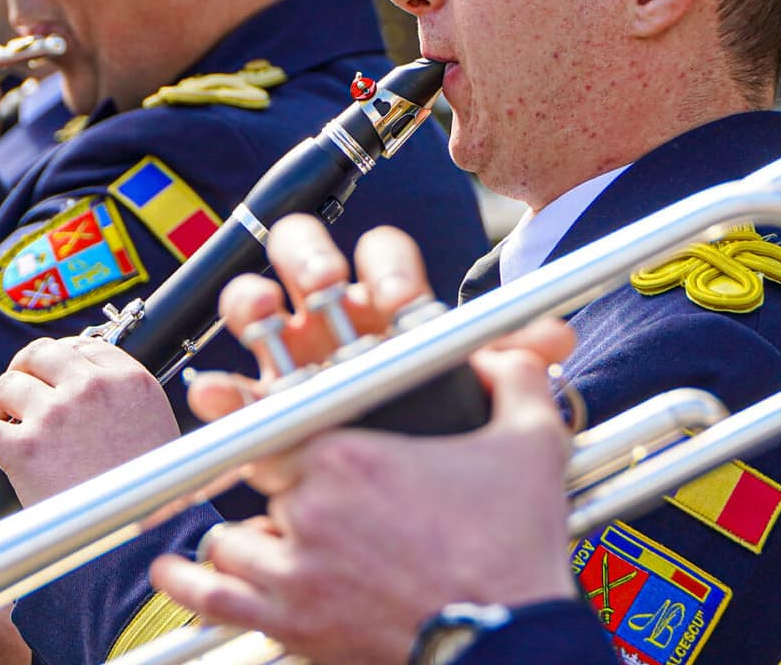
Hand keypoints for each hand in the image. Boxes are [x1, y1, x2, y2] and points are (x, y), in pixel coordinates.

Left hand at [0, 337, 179, 505]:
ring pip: (5, 385)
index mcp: (130, 381)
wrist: (141, 541)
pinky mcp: (25, 448)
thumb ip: (127, 404)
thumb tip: (94, 400)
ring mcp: (56, 414)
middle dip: (22, 370)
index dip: (59, 358)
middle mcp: (92, 388)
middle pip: (39, 355)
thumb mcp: (158, 430)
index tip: (48, 376)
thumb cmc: (150, 497)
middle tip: (14, 394)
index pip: (84, 345)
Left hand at [149, 219, 579, 664]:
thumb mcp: (531, 446)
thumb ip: (518, 380)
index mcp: (350, 455)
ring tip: (246, 538)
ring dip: (239, 538)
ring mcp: (296, 569)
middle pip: (258, 483)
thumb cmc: (515, 553)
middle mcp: (311, 508)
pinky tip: (172, 576)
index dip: (270, 422)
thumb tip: (513, 354)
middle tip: (301, 498)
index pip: (276, 420)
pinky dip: (190, 585)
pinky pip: (216, 599)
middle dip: (276, 490)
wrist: (510, 644)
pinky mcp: (292, 624)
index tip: (267, 423)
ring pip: (231, 539)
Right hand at [187, 217, 576, 419]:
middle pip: (306, 260)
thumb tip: (559, 338)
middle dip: (307, 257)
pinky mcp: (263, 417)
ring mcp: (294, 364)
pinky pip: (232, 395)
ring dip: (254, 302)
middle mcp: (337, 324)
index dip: (386, 263)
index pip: (382, 256)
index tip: (396, 293)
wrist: (416, 524)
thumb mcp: (484, 403)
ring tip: (263, 316)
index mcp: (389, 310)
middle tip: (322, 282)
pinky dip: (222, 391)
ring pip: (258, 311)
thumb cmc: (446, 443)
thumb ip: (517, 365)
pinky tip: (222, 396)